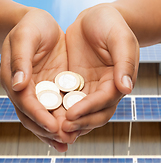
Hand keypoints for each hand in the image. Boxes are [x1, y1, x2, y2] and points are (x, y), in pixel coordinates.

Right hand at [0, 9, 76, 151]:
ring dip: (55, 133)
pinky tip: (73, 131)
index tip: (53, 128)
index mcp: (15, 81)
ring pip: (45, 118)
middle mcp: (26, 91)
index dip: (39, 117)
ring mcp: (39, 93)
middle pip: (34, 117)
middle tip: (65, 141)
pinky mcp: (52, 91)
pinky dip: (63, 122)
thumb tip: (19, 85)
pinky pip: (56, 110)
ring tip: (68, 143)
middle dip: (48, 131)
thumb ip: (21, 59)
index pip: (26, 104)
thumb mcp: (25, 37)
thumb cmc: (31, 27)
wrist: (40, 25)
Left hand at [62, 4, 138, 135]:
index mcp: (117, 82)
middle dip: (80, 123)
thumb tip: (126, 88)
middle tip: (62, 129)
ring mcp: (89, 90)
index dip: (89, 109)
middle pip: (95, 114)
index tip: (72, 114)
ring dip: (70, 124)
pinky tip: (49, 117)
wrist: (93, 20)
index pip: (104, 101)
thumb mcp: (120, 39)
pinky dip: (61, 112)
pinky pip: (68, 103)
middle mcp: (103, 90)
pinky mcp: (75, 87)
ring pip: (82, 114)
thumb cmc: (109, 24)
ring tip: (55, 130)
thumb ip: (124, 62)